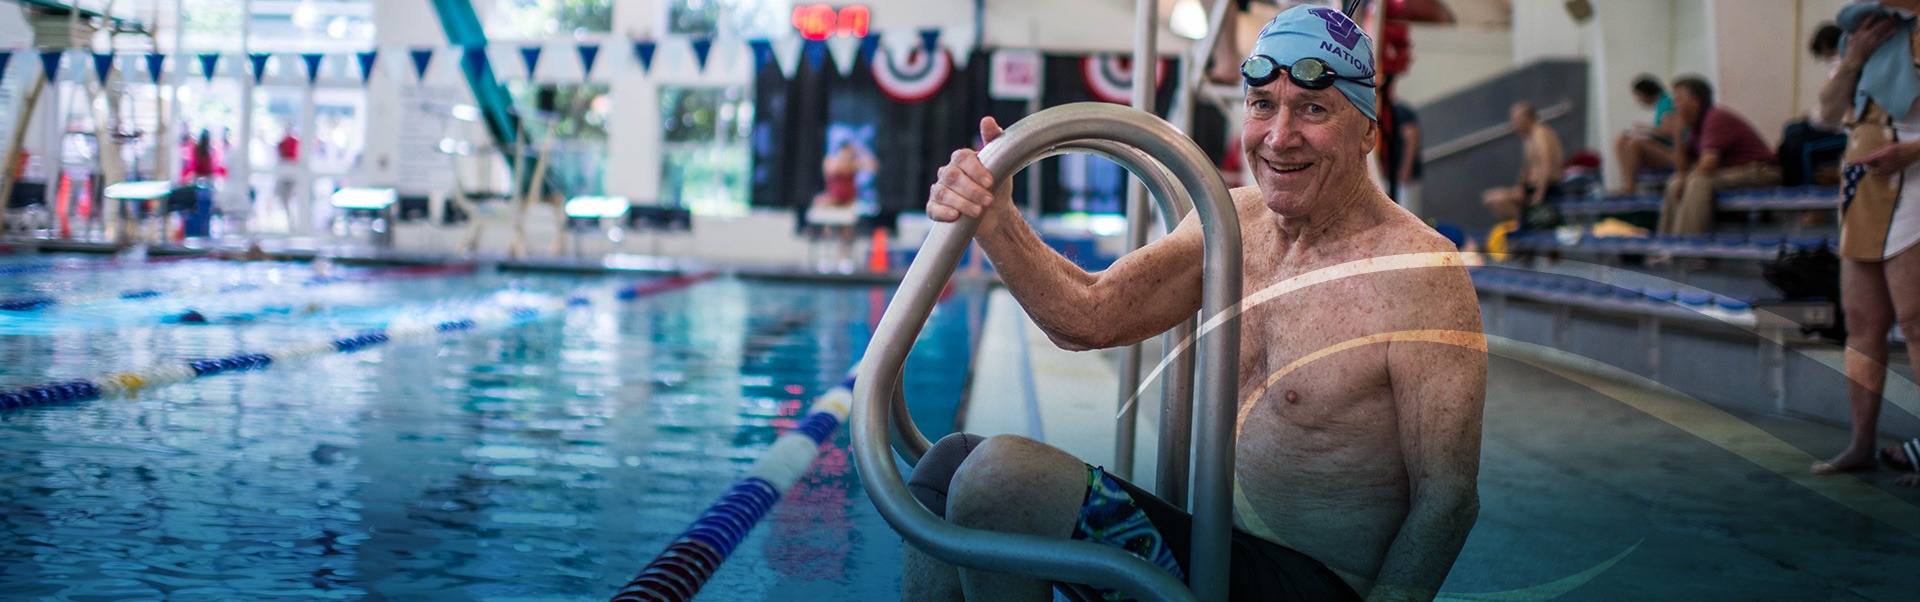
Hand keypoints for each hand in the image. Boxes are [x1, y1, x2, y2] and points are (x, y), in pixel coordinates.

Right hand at [928, 117, 1009, 234]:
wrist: (995, 213)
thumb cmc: (997, 185)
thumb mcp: (1001, 162)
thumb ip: (993, 139)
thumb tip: (987, 120)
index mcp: (961, 159)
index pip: (962, 158)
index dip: (975, 170)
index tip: (990, 182)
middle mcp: (947, 172)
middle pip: (953, 177)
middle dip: (972, 190)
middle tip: (988, 200)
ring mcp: (940, 190)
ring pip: (943, 193)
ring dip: (962, 203)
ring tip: (978, 211)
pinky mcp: (935, 207)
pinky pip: (933, 208)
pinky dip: (943, 212)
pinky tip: (955, 216)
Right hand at [1846, 14, 1898, 65]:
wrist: (1854, 60)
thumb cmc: (1850, 51)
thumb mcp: (1849, 41)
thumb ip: (1851, 35)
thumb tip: (1851, 33)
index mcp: (1858, 32)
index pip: (1866, 22)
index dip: (1872, 17)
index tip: (1877, 13)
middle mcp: (1865, 34)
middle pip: (1877, 25)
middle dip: (1885, 21)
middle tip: (1891, 17)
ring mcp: (1871, 39)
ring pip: (1881, 30)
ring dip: (1888, 25)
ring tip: (1894, 21)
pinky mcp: (1875, 45)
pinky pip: (1884, 37)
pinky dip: (1890, 33)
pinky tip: (1895, 30)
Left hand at [1860, 141, 1919, 175]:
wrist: (1913, 153)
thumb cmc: (1900, 148)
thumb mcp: (1887, 147)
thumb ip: (1876, 152)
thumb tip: (1868, 157)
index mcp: (1883, 156)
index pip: (1867, 160)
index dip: (1858, 162)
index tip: (1850, 163)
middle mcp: (1885, 165)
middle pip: (1870, 166)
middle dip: (1868, 163)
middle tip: (1875, 158)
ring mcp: (1889, 170)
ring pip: (1875, 170)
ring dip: (1874, 166)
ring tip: (1884, 160)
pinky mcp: (1891, 173)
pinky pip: (1881, 173)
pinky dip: (1879, 169)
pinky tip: (1887, 163)